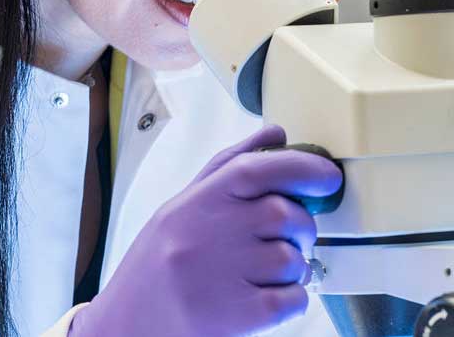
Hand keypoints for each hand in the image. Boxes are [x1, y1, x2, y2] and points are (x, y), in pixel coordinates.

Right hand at [69, 125, 341, 336]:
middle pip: (286, 215)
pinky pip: (292, 301)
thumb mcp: (181, 206)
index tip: (327, 176)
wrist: (126, 325)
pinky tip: (269, 298)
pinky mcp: (235, 317)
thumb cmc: (155, 264)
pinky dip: (294, 300)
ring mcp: (221, 276)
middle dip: (300, 228)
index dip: (302, 166)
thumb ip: (229, 166)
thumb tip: (276, 134)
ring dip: (295, 268)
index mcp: (196, 203)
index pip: (257, 168)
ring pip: (294, 261)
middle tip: (289, 239)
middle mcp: (208, 235)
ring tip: (268, 273)